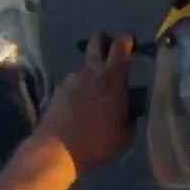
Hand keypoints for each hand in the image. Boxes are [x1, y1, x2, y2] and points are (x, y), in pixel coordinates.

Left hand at [34, 30, 135, 174]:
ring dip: (92, 74)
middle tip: (112, 50)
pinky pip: (73, 84)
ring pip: (85, 68)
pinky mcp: (56, 92)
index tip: (133, 43)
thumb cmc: (97, 142)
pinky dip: (79, 91)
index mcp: (112, 78)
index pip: (121, 44)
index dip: (128, 39)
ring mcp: (70, 80)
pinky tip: (80, 109)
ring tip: (95, 95)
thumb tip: (131, 107)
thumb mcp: (125, 134)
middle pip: (96, 41)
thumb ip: (131, 114)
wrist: (55, 151)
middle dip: (105, 39)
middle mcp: (91, 72)